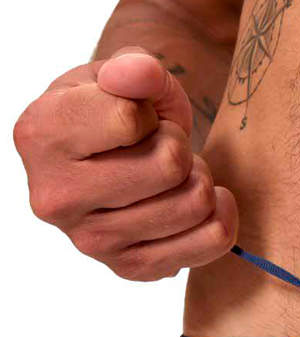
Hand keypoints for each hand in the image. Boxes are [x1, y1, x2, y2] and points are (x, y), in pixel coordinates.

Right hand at [13, 47, 236, 280]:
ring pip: (194, 204)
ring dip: (198, 179)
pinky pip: (213, 240)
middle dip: (179, 146)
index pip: (130, 119)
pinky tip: (197, 199)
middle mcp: (56, 198)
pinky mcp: (131, 269)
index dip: (149, 112)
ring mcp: (92, 242)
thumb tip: (136, 74)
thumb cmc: (117, 110)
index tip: (136, 118)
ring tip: (173, 174)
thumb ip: (135, 67)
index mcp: (40, 136)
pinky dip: (221, 213)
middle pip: (169, 165)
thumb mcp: (123, 77)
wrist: (114, 160)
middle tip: (162, 147)